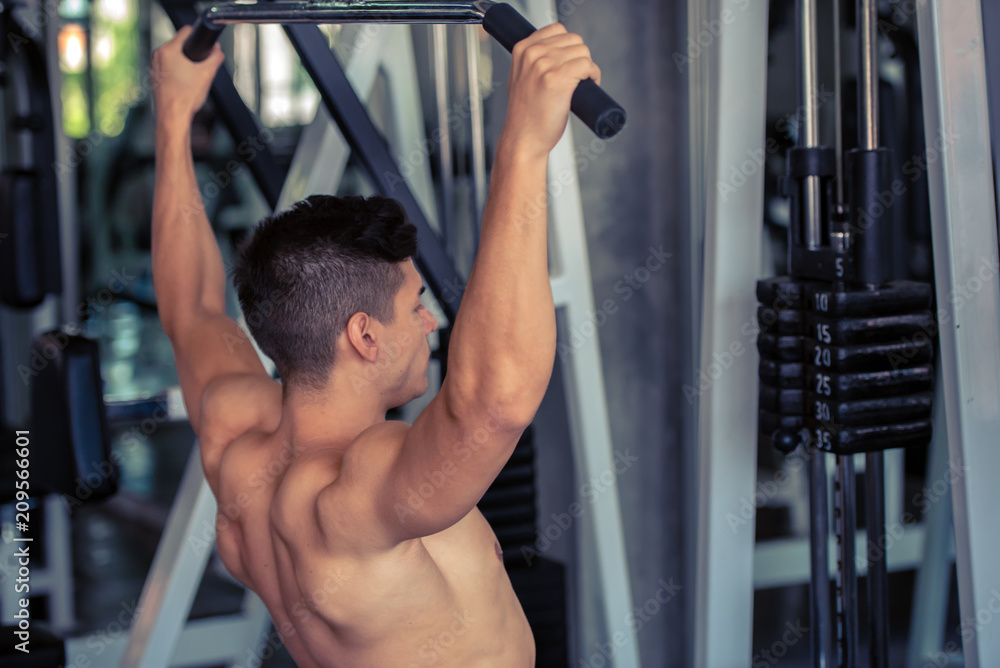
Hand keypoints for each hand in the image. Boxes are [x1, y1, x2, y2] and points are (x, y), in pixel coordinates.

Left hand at [151, 25, 224, 128]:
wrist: (173, 117)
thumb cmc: (185, 98)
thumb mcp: (207, 74)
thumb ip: (215, 58)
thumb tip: (218, 51)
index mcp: (168, 50)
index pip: (186, 32)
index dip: (198, 37)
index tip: (204, 46)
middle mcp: (157, 56)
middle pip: (180, 46)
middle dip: (192, 54)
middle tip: (200, 69)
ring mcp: (154, 68)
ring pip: (174, 59)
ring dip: (184, 65)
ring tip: (192, 80)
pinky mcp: (155, 78)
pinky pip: (169, 70)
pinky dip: (177, 75)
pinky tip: (184, 87)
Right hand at [499, 24, 600, 160]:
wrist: (524, 139)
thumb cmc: (526, 114)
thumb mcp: (521, 78)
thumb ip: (533, 61)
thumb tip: (559, 50)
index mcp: (522, 49)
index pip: (557, 29)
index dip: (569, 47)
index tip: (569, 63)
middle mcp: (532, 54)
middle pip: (573, 40)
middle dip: (580, 57)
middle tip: (578, 77)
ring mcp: (544, 65)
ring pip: (583, 51)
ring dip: (588, 67)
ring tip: (582, 84)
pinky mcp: (558, 79)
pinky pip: (587, 65)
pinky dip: (593, 75)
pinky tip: (588, 86)